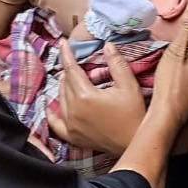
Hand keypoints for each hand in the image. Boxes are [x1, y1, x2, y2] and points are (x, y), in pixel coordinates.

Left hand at [46, 38, 146, 155]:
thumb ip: (117, 63)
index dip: (66, 54)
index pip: (71, 69)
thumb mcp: (129, 86)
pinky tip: (50, 106)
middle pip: (65, 84)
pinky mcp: (73, 137)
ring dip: (62, 86)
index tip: (62, 43)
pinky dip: (52, 113)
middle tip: (72, 60)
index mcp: (85, 96)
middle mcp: (73, 111)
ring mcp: (71, 126)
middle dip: (68, 70)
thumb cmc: (135, 114)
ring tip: (67, 77)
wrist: (136, 143)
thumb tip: (107, 45)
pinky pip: (55, 124)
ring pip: (60, 99)